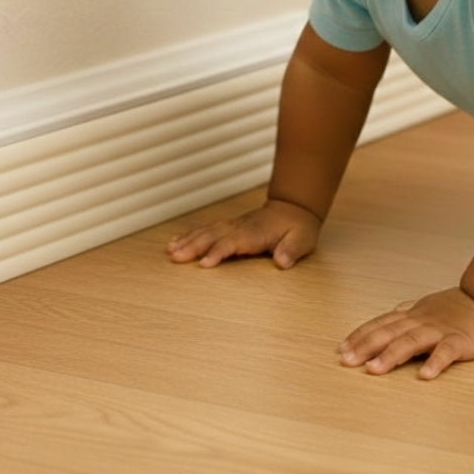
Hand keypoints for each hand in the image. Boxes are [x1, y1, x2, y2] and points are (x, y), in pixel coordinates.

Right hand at [166, 199, 321, 268]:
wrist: (295, 209)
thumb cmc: (298, 227)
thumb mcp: (302, 240)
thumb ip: (292, 250)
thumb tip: (282, 261)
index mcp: (255, 233)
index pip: (232, 243)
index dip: (218, 252)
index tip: (204, 263)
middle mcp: (240, 228)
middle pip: (212, 236)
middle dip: (193, 246)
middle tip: (175, 257)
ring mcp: (233, 226)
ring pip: (206, 232)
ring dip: (188, 241)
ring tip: (170, 251)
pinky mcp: (229, 227)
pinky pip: (206, 230)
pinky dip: (190, 235)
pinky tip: (177, 242)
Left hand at [338, 286, 473, 378]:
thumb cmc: (457, 306)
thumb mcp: (427, 306)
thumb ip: (408, 312)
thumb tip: (390, 315)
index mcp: (412, 315)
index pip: (380, 324)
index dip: (360, 336)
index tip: (341, 349)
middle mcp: (421, 321)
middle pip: (389, 333)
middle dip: (366, 346)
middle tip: (347, 361)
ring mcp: (440, 330)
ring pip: (411, 341)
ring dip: (391, 355)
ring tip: (374, 370)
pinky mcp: (461, 341)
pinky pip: (447, 351)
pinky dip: (435, 362)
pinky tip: (424, 376)